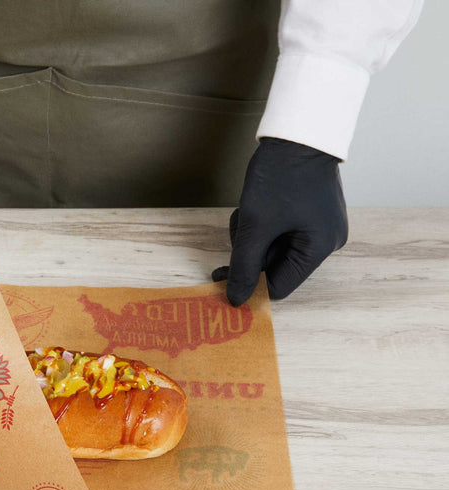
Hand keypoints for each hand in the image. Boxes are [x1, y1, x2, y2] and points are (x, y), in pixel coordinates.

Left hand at [212, 137, 347, 304]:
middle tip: (238, 231)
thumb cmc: (280, 175)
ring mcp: (319, 226)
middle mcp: (326, 241)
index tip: (221, 275)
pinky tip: (254, 207)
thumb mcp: (256, 225)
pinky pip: (279, 232)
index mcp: (320, 247)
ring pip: (274, 249)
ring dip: (252, 237)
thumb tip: (236, 300)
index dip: (249, 284)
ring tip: (246, 212)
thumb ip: (244, 266)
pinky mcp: (309, 213)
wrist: (296, 129)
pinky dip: (261, 226)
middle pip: (276, 267)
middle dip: (250, 252)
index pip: (280, 286)